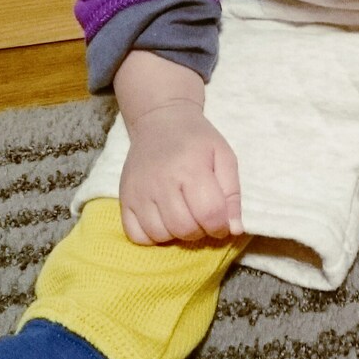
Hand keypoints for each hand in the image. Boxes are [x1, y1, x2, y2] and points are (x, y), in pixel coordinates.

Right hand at [118, 101, 244, 243]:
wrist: (160, 121)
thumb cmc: (197, 140)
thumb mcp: (224, 157)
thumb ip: (232, 194)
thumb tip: (234, 230)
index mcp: (191, 168)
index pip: (209, 214)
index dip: (221, 227)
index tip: (223, 224)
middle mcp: (162, 181)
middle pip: (184, 229)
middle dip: (200, 231)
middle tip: (202, 218)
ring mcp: (139, 191)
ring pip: (160, 235)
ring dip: (177, 235)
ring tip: (183, 216)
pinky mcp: (124, 198)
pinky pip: (136, 235)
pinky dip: (151, 237)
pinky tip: (162, 221)